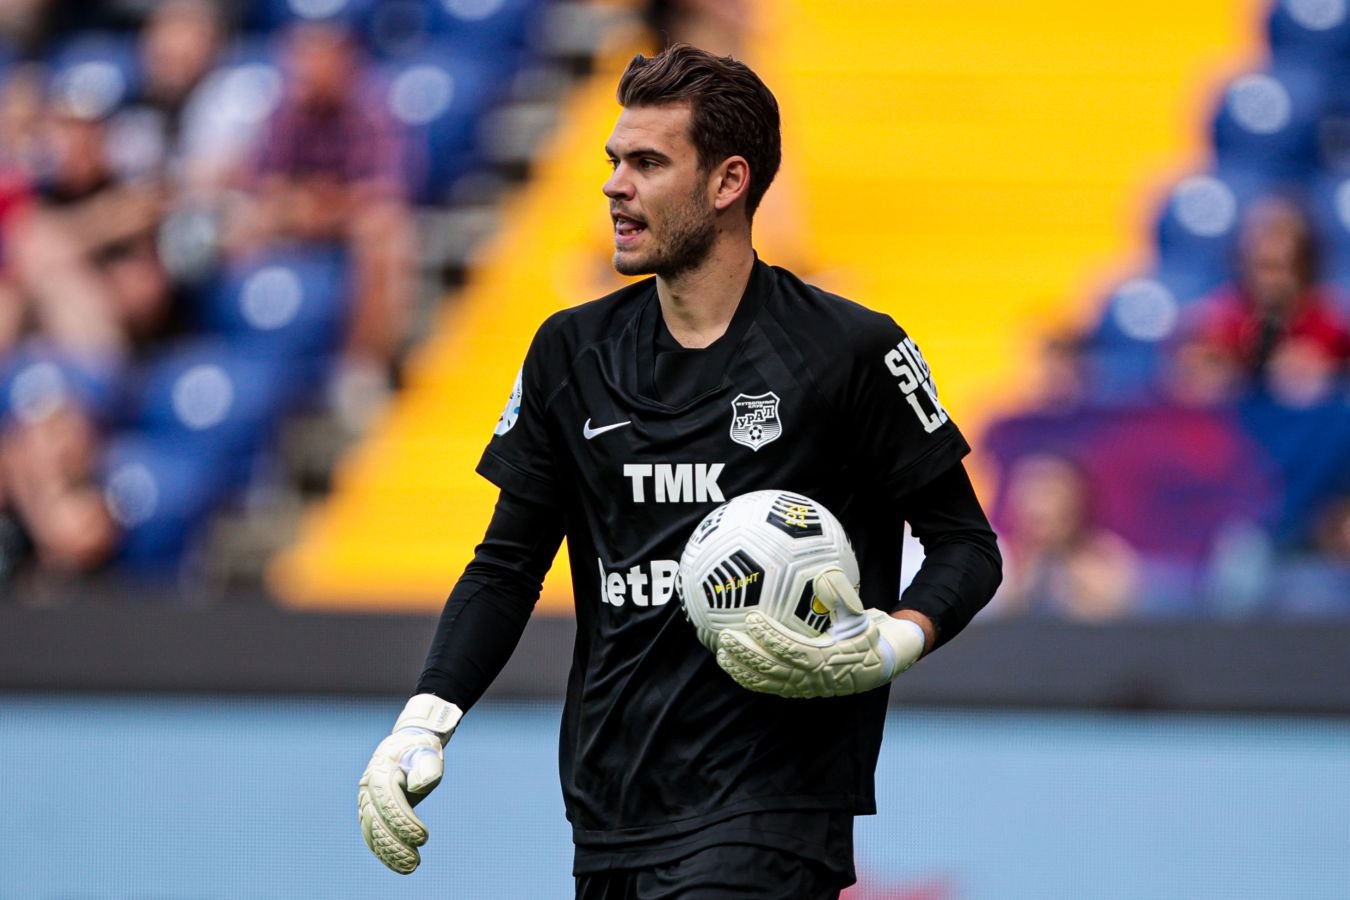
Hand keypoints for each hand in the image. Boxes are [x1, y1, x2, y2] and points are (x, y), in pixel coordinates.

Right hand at [358, 693, 462, 873]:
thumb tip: (418, 786)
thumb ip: (426, 766)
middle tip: (415, 861)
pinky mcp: (370, 811)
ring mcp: (366, 800)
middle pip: (376, 820)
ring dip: (389, 852)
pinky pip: (372, 833)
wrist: (408, 744)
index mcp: (380, 770)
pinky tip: (399, 864)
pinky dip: (383, 850)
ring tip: (410, 867)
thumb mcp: (428, 750)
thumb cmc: (421, 749)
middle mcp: (367, 787)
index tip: (423, 837)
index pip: (388, 800)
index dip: (403, 821)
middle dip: (395, 843)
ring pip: (372, 831)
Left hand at [715, 566, 925, 698]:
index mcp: (827, 658)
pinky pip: (767, 687)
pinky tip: (731, 665)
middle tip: (726, 635)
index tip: (752, 617)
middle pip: (773, 668)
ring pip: (766, 681)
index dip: (770, 635)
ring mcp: (802, 687)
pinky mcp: (795, 690)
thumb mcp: (860, 616)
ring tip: (722, 652)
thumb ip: (842, 598)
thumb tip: (826, 573)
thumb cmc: (865, 635)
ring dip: (742, 667)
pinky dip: (747, 678)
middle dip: (747, 653)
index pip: (792, 648)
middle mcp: (812, 677)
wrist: (876, 666)